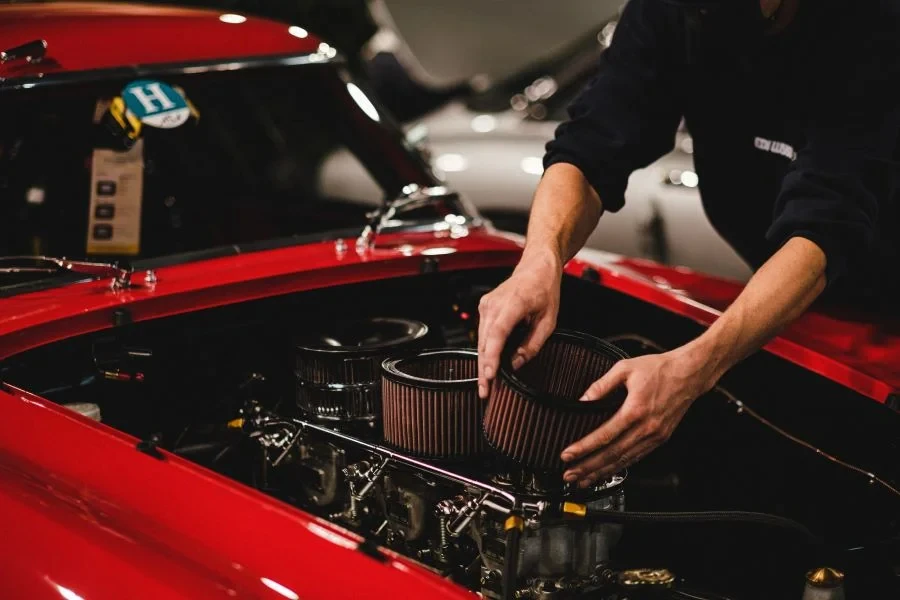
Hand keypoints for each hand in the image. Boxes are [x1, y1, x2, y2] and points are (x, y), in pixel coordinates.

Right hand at [477, 249, 562, 398]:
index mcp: (513, 304)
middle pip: (485, 343)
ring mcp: (486, 305)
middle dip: (484, 369)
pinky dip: (486, 350)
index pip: (497, 335)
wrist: (536, 267)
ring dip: (483, 362)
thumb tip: (517, 363)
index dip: (492, 358)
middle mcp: (494, 304)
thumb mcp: (548, 320)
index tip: (490, 376)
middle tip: (485, 392)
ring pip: (481, 341)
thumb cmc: (544, 288)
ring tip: (486, 384)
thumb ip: (533, 344)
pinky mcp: (484, 308)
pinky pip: (483, 334)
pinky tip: (488, 365)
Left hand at [560, 348, 714, 486]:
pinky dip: (619, 467)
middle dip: (588, 468)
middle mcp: (646, 427)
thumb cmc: (660, 369)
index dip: (583, 448)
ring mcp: (654, 436)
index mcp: (635, 410)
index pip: (604, 435)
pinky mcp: (660, 439)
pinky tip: (607, 472)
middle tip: (569, 475)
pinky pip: (636, 458)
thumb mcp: (625, 368)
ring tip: (583, 480)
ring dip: (601, 472)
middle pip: (612, 454)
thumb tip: (583, 399)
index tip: (567, 455)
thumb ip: (601, 385)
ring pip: (624, 460)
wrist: (689, 373)